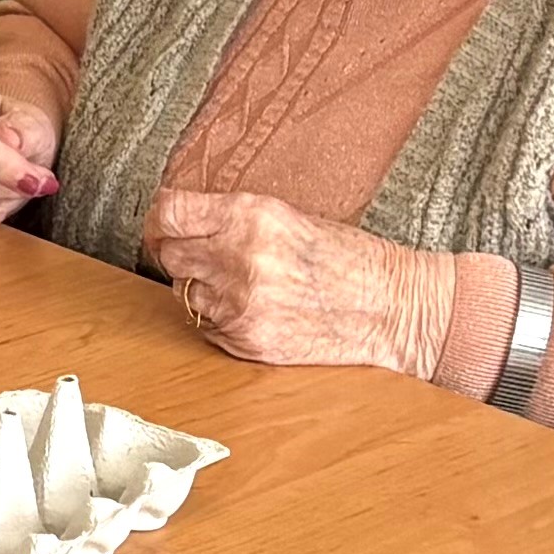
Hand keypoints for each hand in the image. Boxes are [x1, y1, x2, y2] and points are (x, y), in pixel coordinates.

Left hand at [141, 187, 433, 373]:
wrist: (390, 308)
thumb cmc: (346, 258)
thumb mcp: (288, 216)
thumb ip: (231, 217)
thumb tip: (176, 221)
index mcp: (250, 216)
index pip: (170, 212)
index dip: (162, 219)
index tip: (166, 224)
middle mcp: (240, 258)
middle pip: (169, 254)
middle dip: (180, 252)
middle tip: (204, 254)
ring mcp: (241, 305)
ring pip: (184, 292)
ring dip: (201, 287)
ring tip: (242, 283)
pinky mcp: (247, 340)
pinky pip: (206, 325)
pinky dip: (220, 317)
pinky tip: (255, 308)